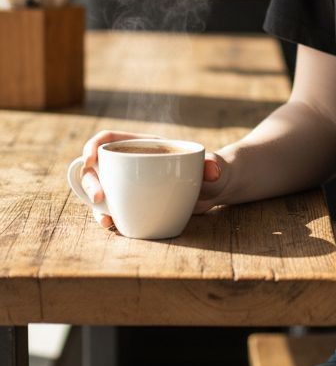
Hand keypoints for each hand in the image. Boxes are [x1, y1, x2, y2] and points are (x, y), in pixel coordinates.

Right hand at [79, 130, 230, 228]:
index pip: (109, 139)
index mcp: (143, 146)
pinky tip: (113, 226)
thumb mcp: (214, 165)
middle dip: (91, 182)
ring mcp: (129, 185)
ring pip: (100, 191)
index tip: (90, 160)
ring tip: (106, 220)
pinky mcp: (133, 204)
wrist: (216, 190)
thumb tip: (212, 169)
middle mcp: (130, 164)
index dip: (93, 146)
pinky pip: (113, 209)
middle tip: (100, 198)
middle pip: (97, 167)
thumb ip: (213, 164)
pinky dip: (108, 217)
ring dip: (95, 205)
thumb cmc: (212, 170)